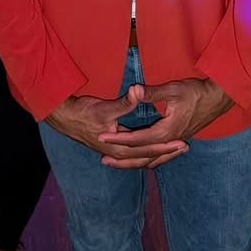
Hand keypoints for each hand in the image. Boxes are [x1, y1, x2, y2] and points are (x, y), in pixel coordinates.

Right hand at [47, 91, 186, 167]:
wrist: (65, 118)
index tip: (182, 142)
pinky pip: (135, 156)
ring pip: (142, 159)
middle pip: (148, 158)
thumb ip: (124, 103)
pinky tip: (154, 152)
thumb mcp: (106, 107)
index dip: (167, 146)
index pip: (149, 150)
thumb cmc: (84, 112)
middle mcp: (120, 154)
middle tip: (185, 147)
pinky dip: (147, 155)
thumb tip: (136, 91)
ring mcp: (116, 153)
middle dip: (167, 154)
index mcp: (120, 147)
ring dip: (158, 156)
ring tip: (175, 150)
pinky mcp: (114, 149)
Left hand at [98, 78, 232, 169]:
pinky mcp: (178, 140)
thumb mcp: (173, 90)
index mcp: (166, 131)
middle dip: (121, 158)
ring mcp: (175, 143)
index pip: (136, 139)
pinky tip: (141, 159)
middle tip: (103, 159)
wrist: (218, 99)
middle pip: (141, 156)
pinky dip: (147, 160)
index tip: (102, 137)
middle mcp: (169, 141)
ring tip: (116, 163)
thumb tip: (134, 89)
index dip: (118, 139)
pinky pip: (160, 157)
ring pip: (151, 160)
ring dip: (133, 163)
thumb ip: (152, 93)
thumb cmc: (196, 92)